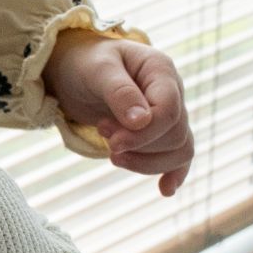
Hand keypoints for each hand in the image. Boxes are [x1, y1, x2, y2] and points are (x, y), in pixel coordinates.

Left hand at [43, 33, 193, 194]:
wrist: (74, 70)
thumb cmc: (84, 63)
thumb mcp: (96, 70)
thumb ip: (119, 92)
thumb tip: (141, 122)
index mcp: (161, 70)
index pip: (169, 111)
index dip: (144, 134)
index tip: (112, 141)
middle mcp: (172, 92)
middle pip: (176, 135)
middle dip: (139, 145)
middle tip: (103, 132)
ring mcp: (169, 114)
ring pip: (179, 150)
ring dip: (146, 162)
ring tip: (112, 152)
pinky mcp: (159, 132)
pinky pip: (178, 156)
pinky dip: (173, 173)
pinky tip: (165, 190)